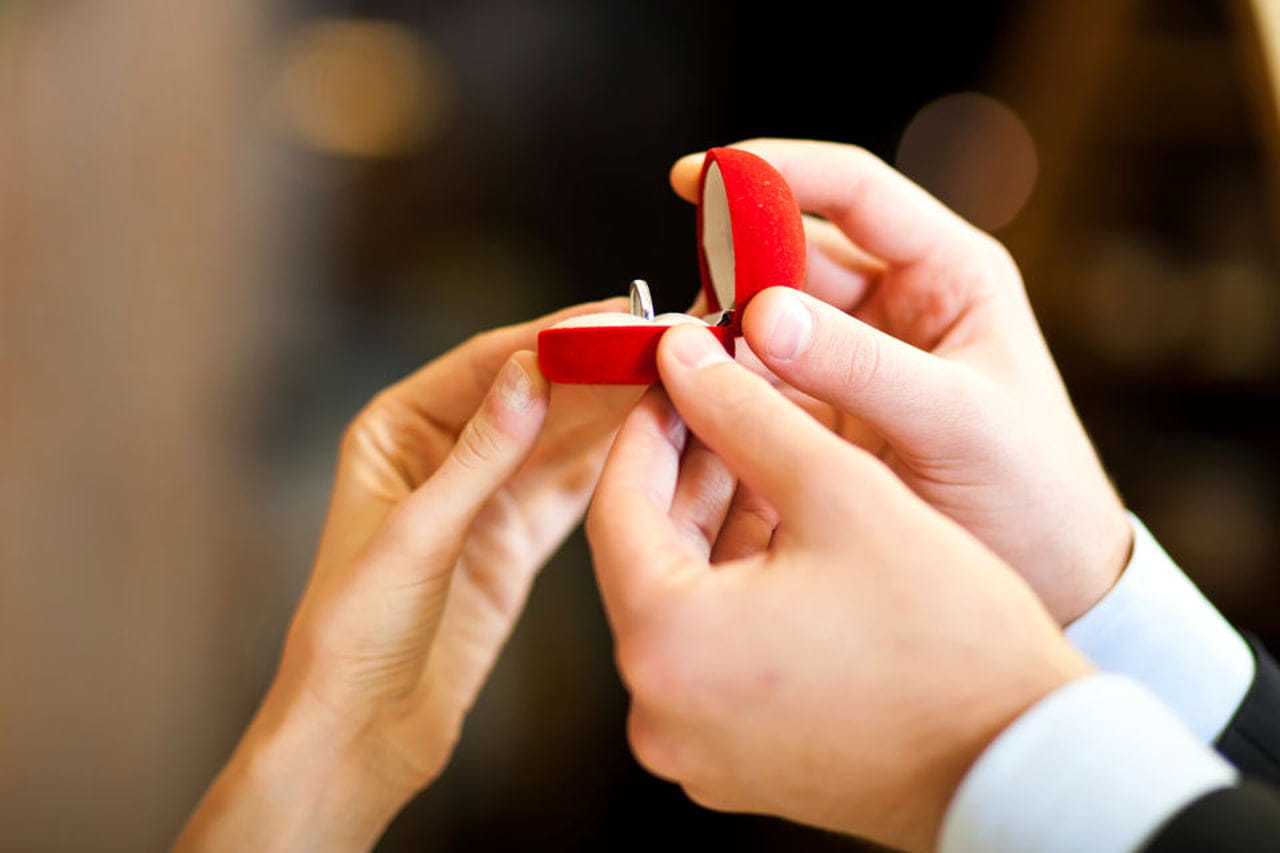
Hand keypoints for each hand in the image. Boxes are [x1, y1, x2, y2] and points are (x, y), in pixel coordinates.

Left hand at [178, 299, 639, 850]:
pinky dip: (609, 466)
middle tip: (663, 345)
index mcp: (396, 431)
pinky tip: (652, 439)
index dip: (554, 337)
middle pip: (534, 394)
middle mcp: (442, 454)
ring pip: (560, 440)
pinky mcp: (515, 541)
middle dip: (596, 370)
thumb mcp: (418, 534)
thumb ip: (482, 454)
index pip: (487, 364)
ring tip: (673, 382)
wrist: (365, 731)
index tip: (616, 318)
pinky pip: (569, 489)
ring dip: (613, 413)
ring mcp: (483, 498)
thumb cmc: (354, 634)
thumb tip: (531, 371)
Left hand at [587, 325, 1091, 851]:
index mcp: (664, 645)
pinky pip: (714, 655)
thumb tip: (684, 360)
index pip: (616, 508)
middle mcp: (659, 709)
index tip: (676, 381)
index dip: (648, 431)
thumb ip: (744, 413)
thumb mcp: (836, 490)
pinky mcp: (738, 764)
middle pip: (649, 558)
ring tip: (763, 453)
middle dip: (688, 474)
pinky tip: (783, 528)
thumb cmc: (942, 631)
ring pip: (685, 605)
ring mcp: (696, 747)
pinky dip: (738, 589)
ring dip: (717, 526)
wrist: (1021, 759)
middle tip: (723, 404)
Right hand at [670, 140, 1130, 623]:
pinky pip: (759, 381)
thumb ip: (862, 366)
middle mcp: (897, 303)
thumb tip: (759, 314)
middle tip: (678, 309)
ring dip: (718, 333)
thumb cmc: (1033, 494)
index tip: (696, 175)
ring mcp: (857, 359)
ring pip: (764, 318)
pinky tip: (692, 403)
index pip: (853, 191)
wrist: (1053, 586)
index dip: (773, 171)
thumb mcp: (958, 421)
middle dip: (729, 270)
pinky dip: (723, 386)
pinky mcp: (826, 413)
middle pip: (790, 254)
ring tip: (678, 364)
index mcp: (949, 273)